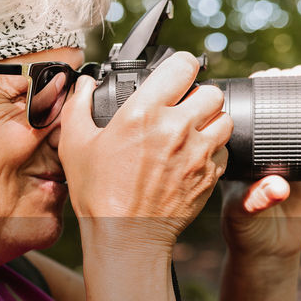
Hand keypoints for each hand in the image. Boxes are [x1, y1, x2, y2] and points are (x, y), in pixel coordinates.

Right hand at [59, 52, 230, 251]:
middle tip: (182, 107)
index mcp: (145, 112)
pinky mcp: (210, 175)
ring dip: (210, 120)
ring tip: (191, 130)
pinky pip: (224, 150)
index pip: (184, 65)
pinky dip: (213, 150)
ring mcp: (198, 152)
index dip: (180, 66)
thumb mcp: (76, 144)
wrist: (125, 236)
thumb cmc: (99, 193)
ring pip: (224, 118)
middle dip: (197, 95)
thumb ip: (79, 106)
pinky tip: (193, 157)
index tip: (173, 75)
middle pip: (211, 90)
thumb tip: (85, 85)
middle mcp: (177, 128)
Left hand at [218, 65, 300, 260]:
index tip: (267, 76)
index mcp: (236, 155)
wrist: (268, 250)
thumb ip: (258, 200)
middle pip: (269, 109)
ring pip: (292, 119)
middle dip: (282, 86)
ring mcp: (282, 156)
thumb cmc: (244, 231)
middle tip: (297, 73)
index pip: (243, 115)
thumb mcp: (244, 214)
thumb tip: (278, 188)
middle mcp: (257, 150)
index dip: (255, 93)